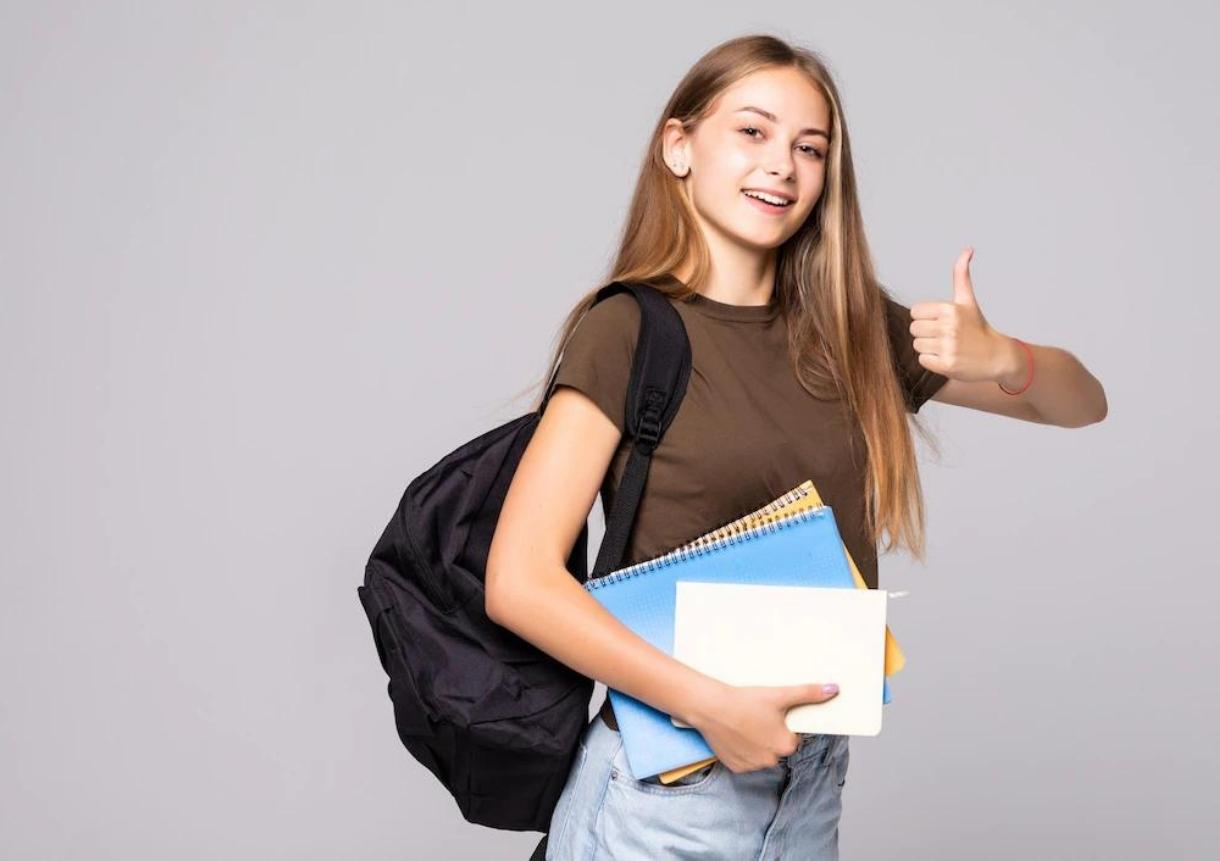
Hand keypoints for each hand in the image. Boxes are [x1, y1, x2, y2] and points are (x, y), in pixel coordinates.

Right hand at [686, 680, 839, 773]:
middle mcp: (771, 760)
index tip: (770, 714)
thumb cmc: (745, 701)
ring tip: (743, 724)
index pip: (792, 737)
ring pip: (760, 755)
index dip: (782, 725)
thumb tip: (834, 689)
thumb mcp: (780, 695)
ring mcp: (752, 766)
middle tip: (755, 717)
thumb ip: (809, 694)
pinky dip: (742, 750)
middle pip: (776, 747)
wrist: (711, 707)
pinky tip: (735, 735)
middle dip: (769, 735)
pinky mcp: (736, 767)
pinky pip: (745, 760)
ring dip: (756, 743)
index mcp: (786, 744)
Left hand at [909, 246, 1018, 383]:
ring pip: (917, 345)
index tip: (940, 322)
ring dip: (929, 348)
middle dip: (926, 333)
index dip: (925, 317)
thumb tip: (967, 249)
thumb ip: (961, 275)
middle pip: (914, 329)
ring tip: (947, 346)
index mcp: (950, 309)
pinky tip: (947, 358)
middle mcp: (949, 327)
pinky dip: (932, 361)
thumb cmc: (978, 327)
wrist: (997, 356)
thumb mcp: (968, 300)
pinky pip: (923, 360)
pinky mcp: (947, 365)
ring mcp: (948, 347)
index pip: (915, 312)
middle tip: (944, 336)